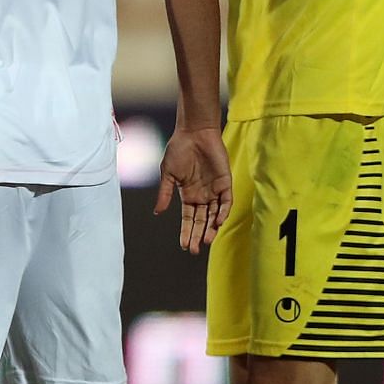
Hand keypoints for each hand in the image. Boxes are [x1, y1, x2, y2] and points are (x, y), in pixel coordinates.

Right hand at [154, 127, 231, 254]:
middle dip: (198, 236)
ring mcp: (214, 190)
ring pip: (214, 215)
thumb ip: (164, 194)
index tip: (184, 246)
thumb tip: (157, 213)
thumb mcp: (167, 174)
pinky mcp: (225, 182)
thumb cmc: (178, 150)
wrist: (194, 133)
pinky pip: (226, 201)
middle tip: (195, 250)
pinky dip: (223, 212)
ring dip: (211, 228)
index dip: (186, 232)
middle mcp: (202, 195)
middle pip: (201, 221)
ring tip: (206, 241)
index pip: (188, 219)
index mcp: (188, 195)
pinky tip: (217, 222)